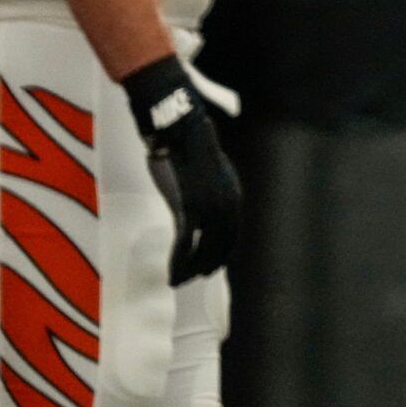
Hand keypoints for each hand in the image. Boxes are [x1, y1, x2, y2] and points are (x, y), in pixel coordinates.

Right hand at [122, 56, 242, 284]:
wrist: (178, 126)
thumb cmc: (188, 143)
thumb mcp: (207, 168)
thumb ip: (209, 187)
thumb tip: (205, 197)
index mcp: (233, 193)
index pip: (233, 233)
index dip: (223, 252)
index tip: (212, 266)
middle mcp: (227, 203)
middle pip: (221, 246)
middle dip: (207, 265)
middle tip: (194, 278)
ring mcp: (208, 206)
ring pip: (203, 250)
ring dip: (190, 268)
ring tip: (178, 280)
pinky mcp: (188, 207)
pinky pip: (184, 244)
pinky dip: (178, 261)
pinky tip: (171, 272)